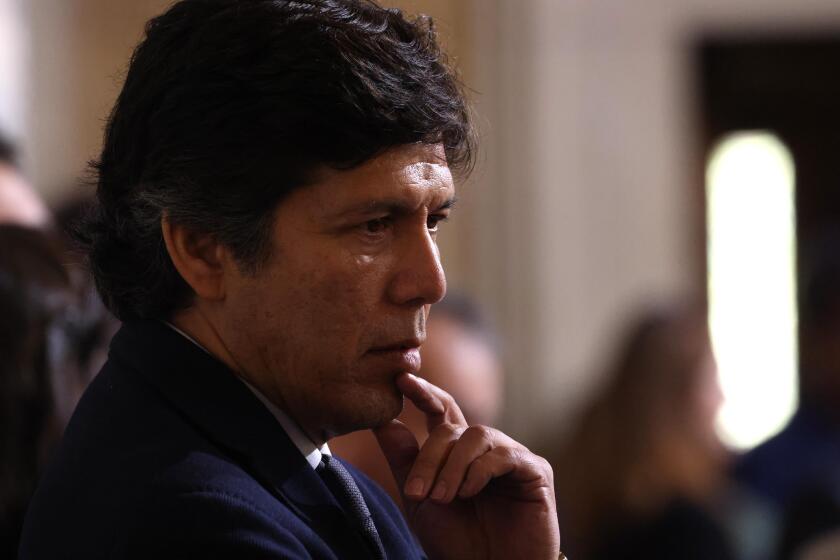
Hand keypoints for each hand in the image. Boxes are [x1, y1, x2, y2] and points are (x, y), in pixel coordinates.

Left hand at [374, 373, 559, 559]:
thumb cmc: (458, 543)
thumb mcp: (420, 501)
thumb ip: (404, 461)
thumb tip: (382, 421)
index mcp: (458, 453)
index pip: (442, 410)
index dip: (424, 392)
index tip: (401, 379)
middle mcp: (486, 448)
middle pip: (452, 427)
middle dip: (430, 458)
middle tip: (419, 493)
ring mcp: (513, 457)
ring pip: (476, 436)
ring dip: (453, 467)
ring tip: (443, 498)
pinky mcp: (536, 471)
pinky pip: (505, 455)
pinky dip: (480, 471)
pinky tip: (469, 492)